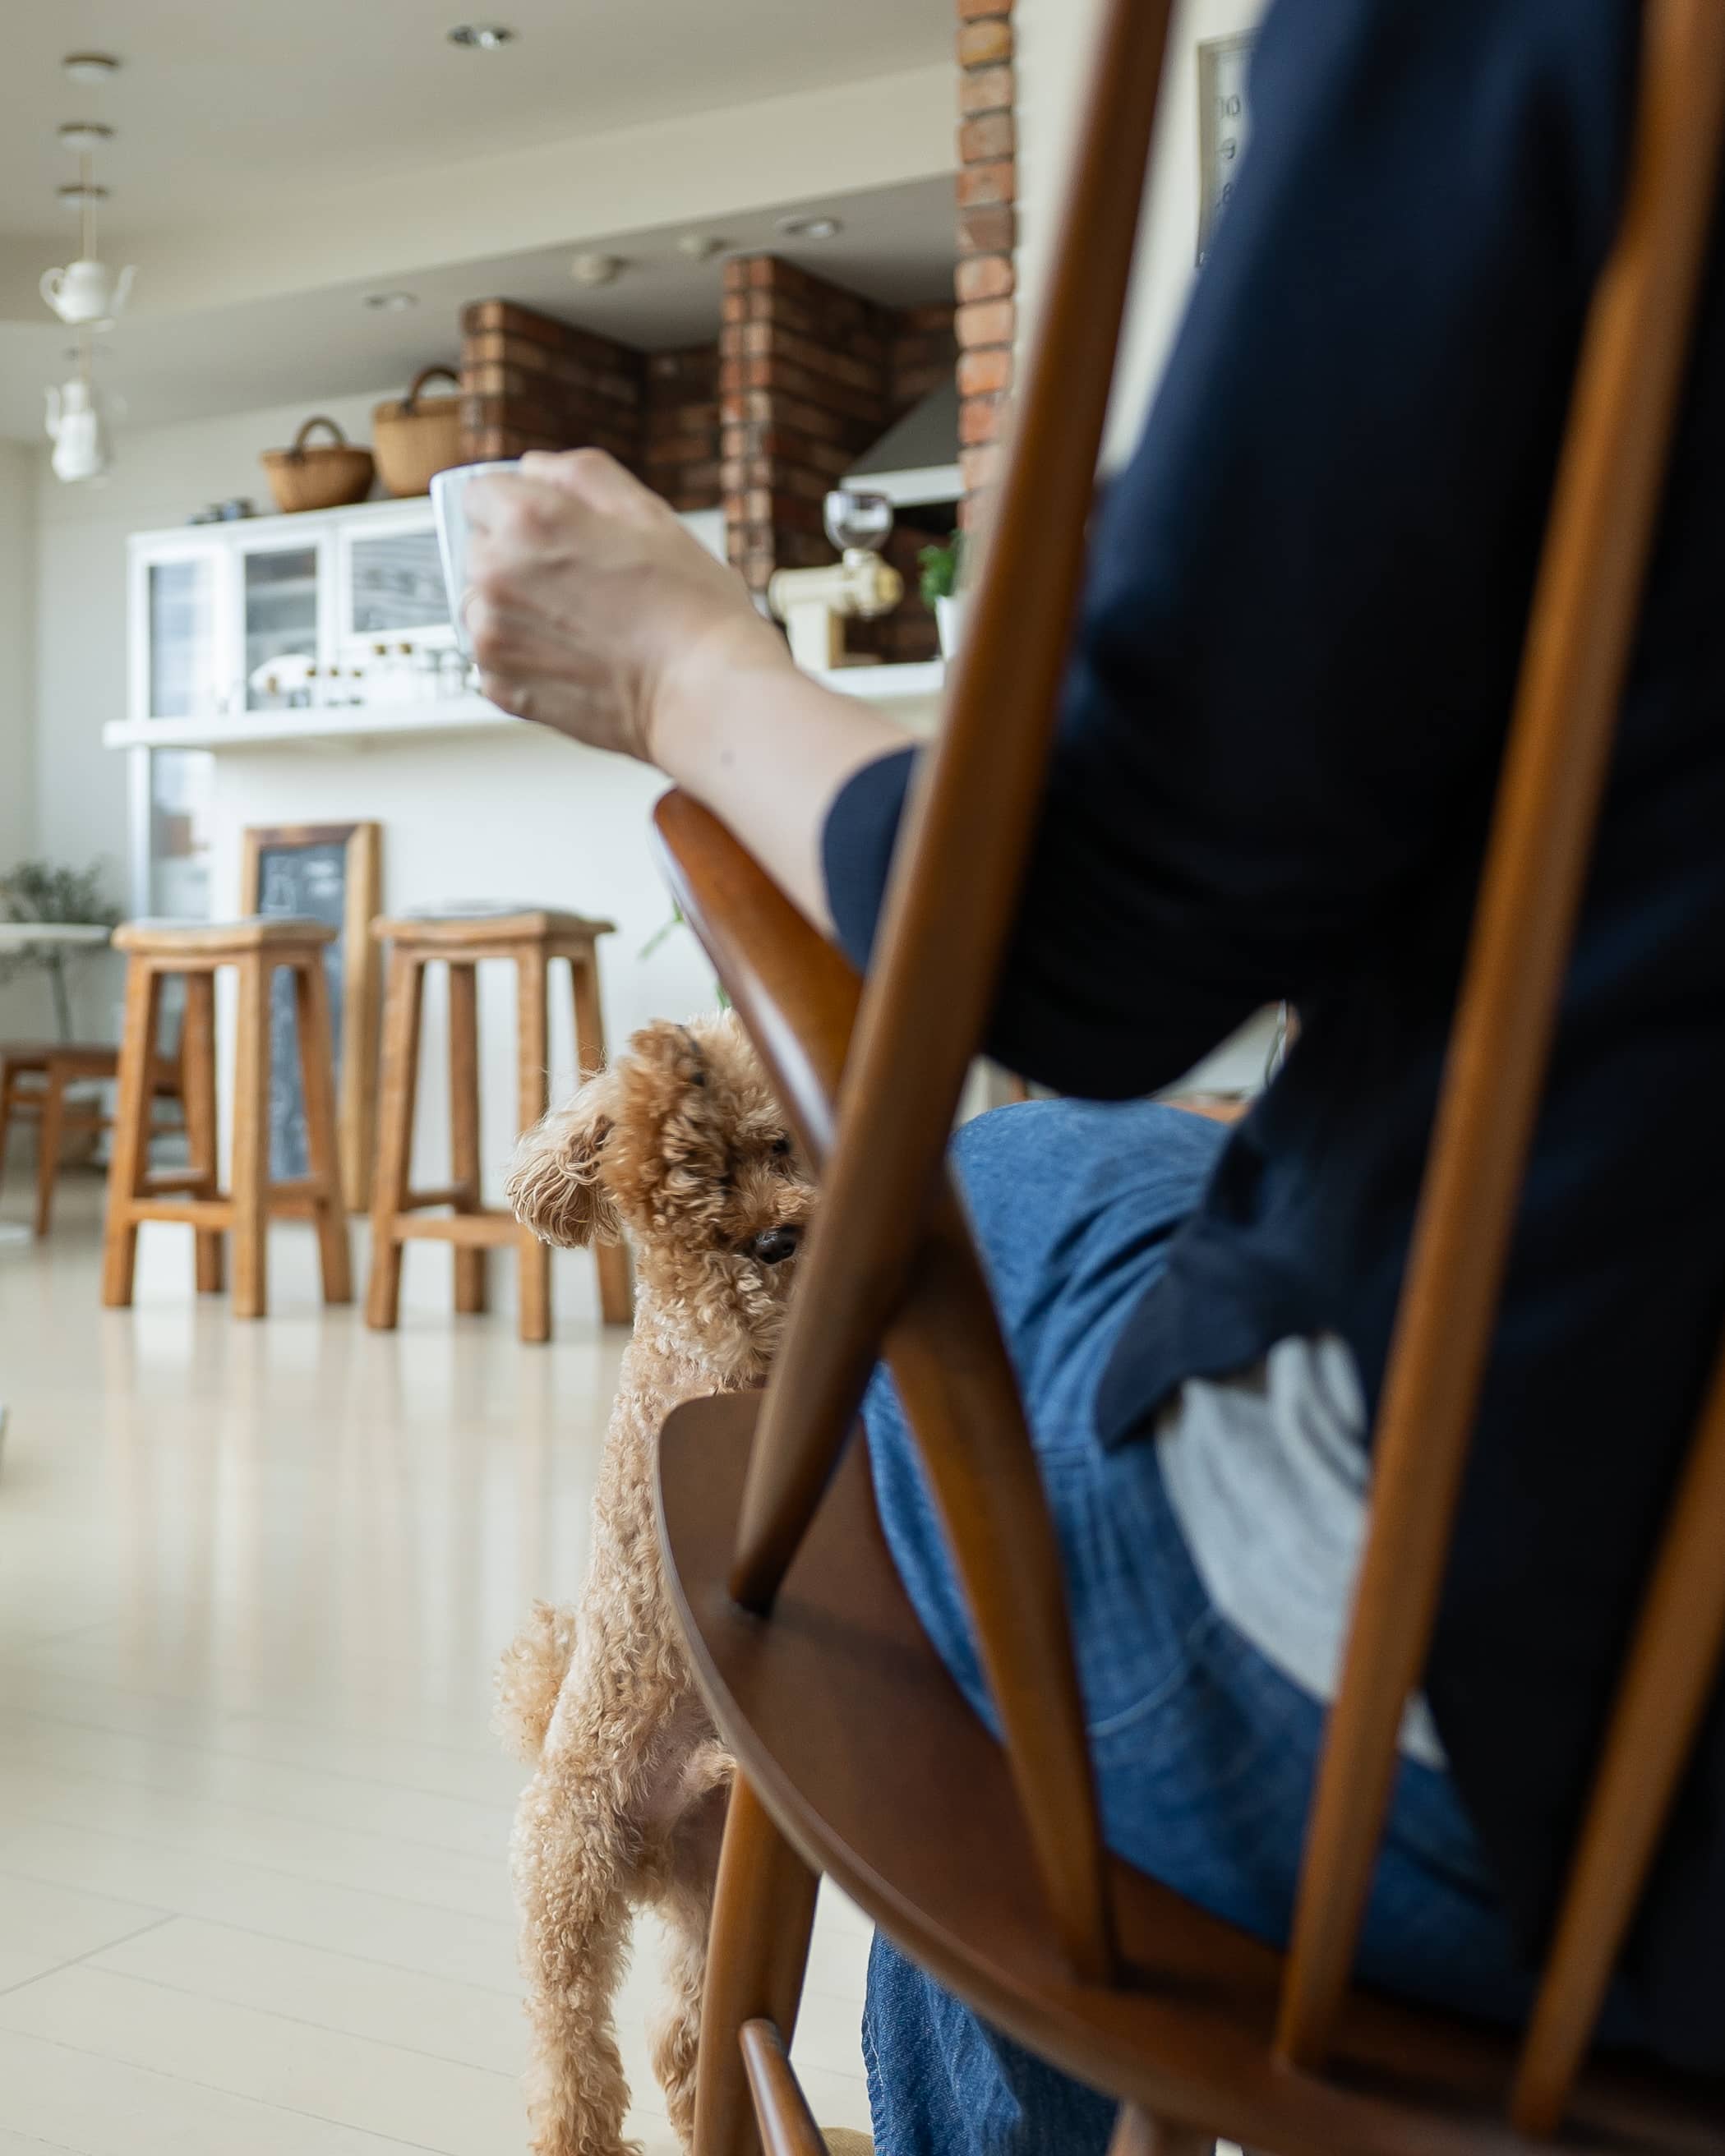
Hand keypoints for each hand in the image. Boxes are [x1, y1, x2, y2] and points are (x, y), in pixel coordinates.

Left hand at [463, 449, 791, 762]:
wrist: (703, 693)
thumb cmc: (690, 608)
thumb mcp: (647, 511)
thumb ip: (580, 474)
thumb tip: (536, 470)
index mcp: (527, 520)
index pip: (480, 494)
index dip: (519, 507)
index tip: (549, 530)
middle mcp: (496, 574)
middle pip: (479, 550)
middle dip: (517, 558)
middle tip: (581, 584)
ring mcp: (492, 636)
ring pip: (483, 606)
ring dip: (516, 610)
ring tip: (580, 625)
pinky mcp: (502, 688)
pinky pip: (494, 660)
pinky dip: (524, 658)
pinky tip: (574, 658)